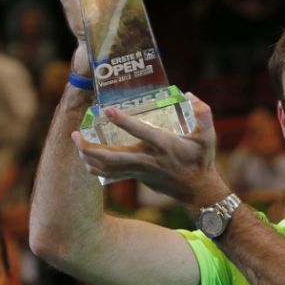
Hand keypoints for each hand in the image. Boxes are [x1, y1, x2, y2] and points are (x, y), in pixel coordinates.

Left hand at [71, 93, 228, 207]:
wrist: (197, 189)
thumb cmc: (201, 160)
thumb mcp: (208, 137)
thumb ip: (204, 114)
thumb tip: (190, 95)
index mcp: (165, 145)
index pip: (141, 132)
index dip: (123, 121)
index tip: (107, 110)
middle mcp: (149, 159)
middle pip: (113, 157)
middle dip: (91, 148)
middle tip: (75, 135)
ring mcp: (141, 170)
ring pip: (109, 167)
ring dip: (89, 157)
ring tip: (76, 143)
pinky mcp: (137, 177)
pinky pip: (112, 174)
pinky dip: (97, 168)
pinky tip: (86, 160)